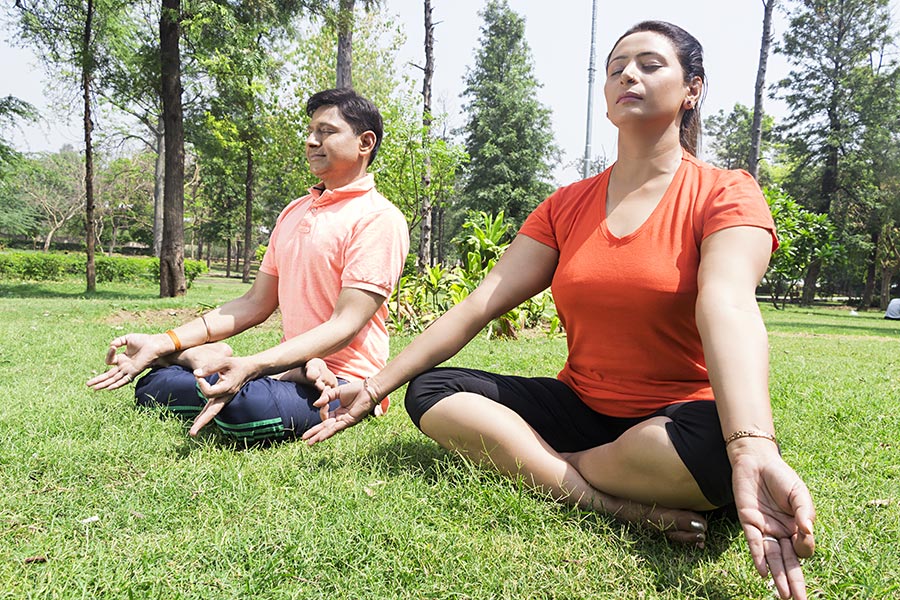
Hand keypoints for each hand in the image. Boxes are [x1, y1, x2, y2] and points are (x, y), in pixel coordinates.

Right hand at [86, 333, 168, 390]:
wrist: (155, 344)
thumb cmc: (144, 341)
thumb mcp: (128, 338)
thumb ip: (118, 341)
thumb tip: (111, 346)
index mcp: (122, 358)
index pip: (110, 360)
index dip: (109, 354)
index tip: (113, 347)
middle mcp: (124, 366)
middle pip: (108, 375)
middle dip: (98, 380)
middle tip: (87, 384)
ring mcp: (129, 370)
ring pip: (113, 379)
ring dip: (103, 384)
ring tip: (93, 389)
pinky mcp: (134, 372)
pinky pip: (124, 380)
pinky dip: (116, 384)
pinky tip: (109, 388)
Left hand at [188, 356, 256, 435]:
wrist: (249, 369)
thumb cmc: (236, 364)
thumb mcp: (224, 361)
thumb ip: (210, 367)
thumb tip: (196, 374)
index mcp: (228, 388)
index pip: (209, 392)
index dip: (201, 383)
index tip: (199, 374)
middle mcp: (226, 396)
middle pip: (212, 412)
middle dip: (202, 422)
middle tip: (192, 433)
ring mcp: (225, 399)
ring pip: (212, 412)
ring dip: (202, 421)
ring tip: (192, 432)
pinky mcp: (222, 398)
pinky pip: (212, 408)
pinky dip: (204, 415)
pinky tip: (197, 421)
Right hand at [301, 380, 374, 444]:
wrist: (368, 389)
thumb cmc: (355, 389)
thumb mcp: (336, 391)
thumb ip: (326, 398)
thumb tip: (315, 405)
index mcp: (338, 412)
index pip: (325, 416)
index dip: (322, 410)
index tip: (324, 402)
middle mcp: (341, 418)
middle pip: (324, 427)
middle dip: (314, 433)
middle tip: (304, 440)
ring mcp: (345, 421)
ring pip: (329, 430)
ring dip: (318, 437)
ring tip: (309, 443)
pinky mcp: (349, 421)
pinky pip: (336, 428)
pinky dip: (327, 433)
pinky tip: (320, 438)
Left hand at [731, 448, 815, 599]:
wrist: (757, 461)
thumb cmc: (781, 477)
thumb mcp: (799, 493)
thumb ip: (804, 512)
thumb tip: (808, 531)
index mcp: (796, 527)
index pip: (803, 549)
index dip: (805, 547)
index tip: (804, 536)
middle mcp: (781, 532)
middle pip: (788, 562)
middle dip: (794, 581)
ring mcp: (764, 529)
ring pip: (772, 558)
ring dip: (777, 576)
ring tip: (783, 595)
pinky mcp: (748, 522)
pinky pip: (754, 543)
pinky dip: (758, 557)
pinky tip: (762, 572)